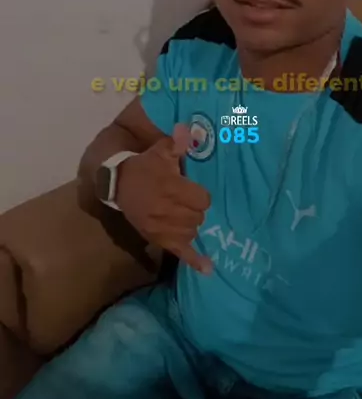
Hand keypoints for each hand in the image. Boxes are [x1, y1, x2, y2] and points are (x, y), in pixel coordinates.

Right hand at [117, 124, 212, 274]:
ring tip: (183, 216)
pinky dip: (194, 260)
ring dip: (191, 225)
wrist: (116, 185)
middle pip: (199, 217)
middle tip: (186, 202)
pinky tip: (208, 268)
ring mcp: (162, 227)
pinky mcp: (157, 239)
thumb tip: (189, 130)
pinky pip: (179, 252)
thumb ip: (176, 144)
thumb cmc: (143, 166)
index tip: (193, 190)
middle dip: (196, 209)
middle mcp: (168, 210)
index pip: (203, 199)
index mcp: (171, 188)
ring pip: (192, 232)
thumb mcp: (159, 151)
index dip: (200, 195)